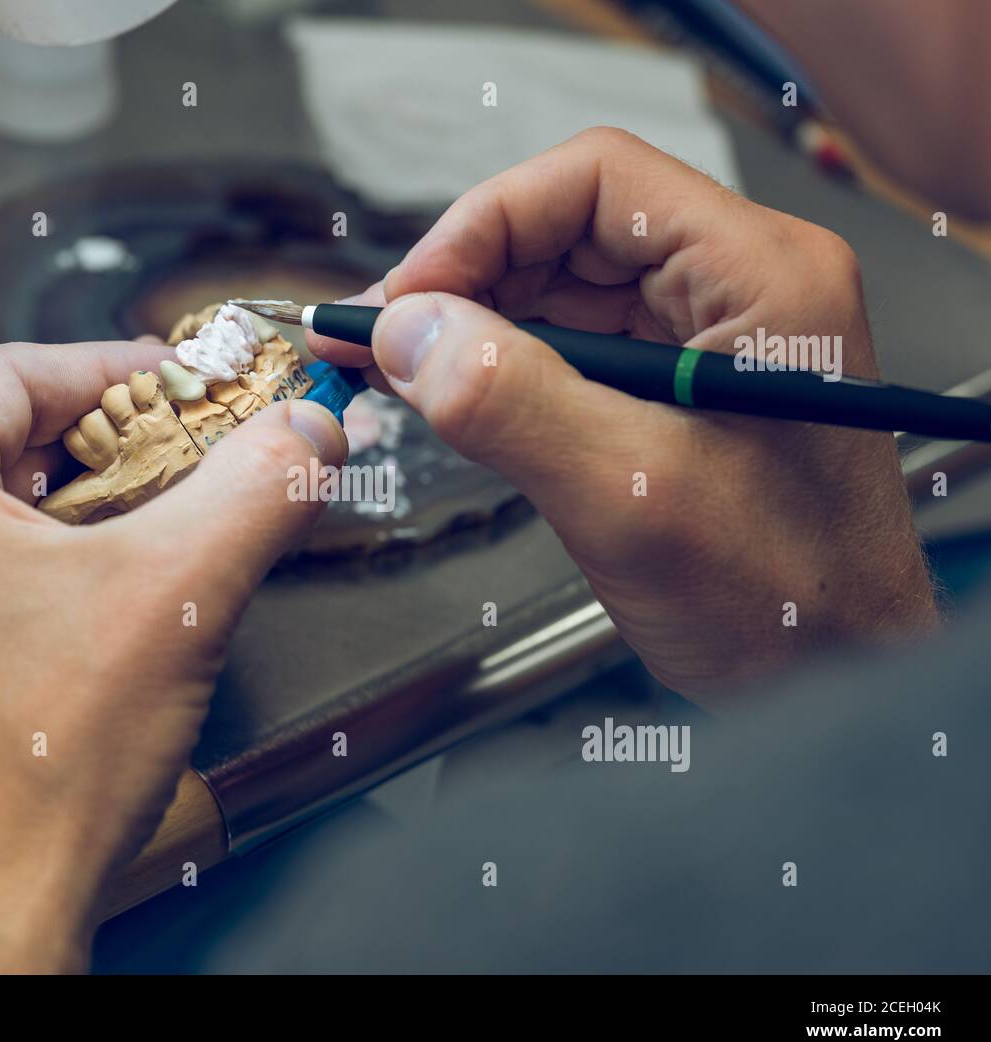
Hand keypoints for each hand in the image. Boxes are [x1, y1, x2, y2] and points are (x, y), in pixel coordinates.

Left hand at [0, 341, 345, 971]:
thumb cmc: (36, 773)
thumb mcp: (180, 596)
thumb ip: (259, 489)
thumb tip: (312, 427)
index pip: (9, 373)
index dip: (112, 367)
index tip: (184, 384)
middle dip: (106, 443)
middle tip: (188, 454)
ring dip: (75, 511)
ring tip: (158, 531)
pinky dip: (39, 574)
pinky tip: (102, 613)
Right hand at [312, 127, 936, 702]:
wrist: (839, 676)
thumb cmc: (789, 602)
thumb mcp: (631, 498)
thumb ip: (511, 404)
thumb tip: (408, 333)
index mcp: (762, 277)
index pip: (597, 182)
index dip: (483, 224)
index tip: (408, 295)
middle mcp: (742, 288)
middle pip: (572, 228)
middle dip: (467, 277)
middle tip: (386, 337)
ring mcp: (711, 337)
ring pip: (565, 287)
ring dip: (477, 321)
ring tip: (404, 368)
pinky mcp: (680, 387)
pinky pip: (575, 346)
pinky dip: (506, 365)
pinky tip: (459, 395)